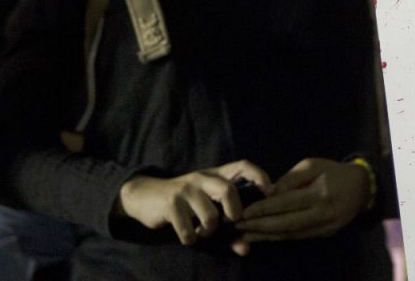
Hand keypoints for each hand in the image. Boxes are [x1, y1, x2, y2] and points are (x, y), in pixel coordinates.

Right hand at [116, 159, 271, 250]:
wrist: (145, 196)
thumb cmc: (185, 203)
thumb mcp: (205, 206)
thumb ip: (227, 226)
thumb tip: (246, 249)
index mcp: (216, 174)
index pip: (243, 165)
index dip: (259, 176)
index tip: (269, 192)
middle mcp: (202, 177)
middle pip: (228, 190)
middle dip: (234, 212)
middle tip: (230, 222)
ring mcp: (186, 189)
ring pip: (210, 214)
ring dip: (209, 231)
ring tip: (203, 231)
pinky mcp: (171, 203)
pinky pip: (188, 229)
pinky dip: (190, 238)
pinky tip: (188, 235)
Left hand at [234, 157, 371, 245]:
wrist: (362, 187)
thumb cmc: (334, 171)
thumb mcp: (313, 165)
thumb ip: (290, 179)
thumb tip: (269, 194)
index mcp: (320, 193)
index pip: (286, 203)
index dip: (263, 209)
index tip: (243, 212)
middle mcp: (323, 213)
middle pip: (286, 223)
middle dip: (259, 226)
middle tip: (238, 226)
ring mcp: (325, 227)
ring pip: (290, 234)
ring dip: (265, 236)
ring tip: (244, 235)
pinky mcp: (325, 235)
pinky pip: (297, 237)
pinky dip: (278, 237)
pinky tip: (263, 236)